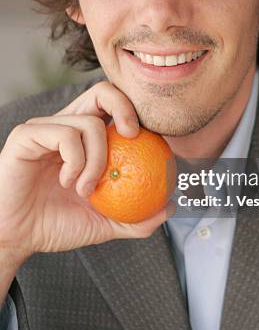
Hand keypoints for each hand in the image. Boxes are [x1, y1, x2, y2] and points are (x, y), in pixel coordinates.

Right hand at [0, 82, 174, 262]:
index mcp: (86, 138)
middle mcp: (67, 125)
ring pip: (89, 123)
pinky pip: (65, 134)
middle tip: (133, 136)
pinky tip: (68, 182)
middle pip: (103, 91)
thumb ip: (137, 217)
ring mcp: (46, 127)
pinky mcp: (27, 135)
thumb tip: (170, 207)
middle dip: (125, 106)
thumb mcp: (105, 223)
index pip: (116, 107)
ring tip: (86, 189)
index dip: (137, 113)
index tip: (153, 139)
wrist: (18, 239)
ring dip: (97, 160)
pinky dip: (75, 161)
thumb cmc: (57, 225)